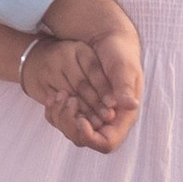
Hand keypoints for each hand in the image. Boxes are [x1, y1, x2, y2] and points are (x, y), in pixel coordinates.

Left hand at [20, 34, 127, 153]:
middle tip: (65, 101)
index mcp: (123, 115)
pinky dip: (56, 112)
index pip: (108, 142)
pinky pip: (66, 120)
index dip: (91, 137)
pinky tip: (52, 96)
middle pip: (87, 140)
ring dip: (61, 117)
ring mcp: (95, 114)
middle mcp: (109, 120)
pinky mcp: (83, 107)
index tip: (80, 120)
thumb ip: (124, 86)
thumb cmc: (119, 52)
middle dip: (70, 125)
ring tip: (57, 95)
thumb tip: (129, 105)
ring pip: (73, 131)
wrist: (109, 39)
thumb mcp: (122, 67)